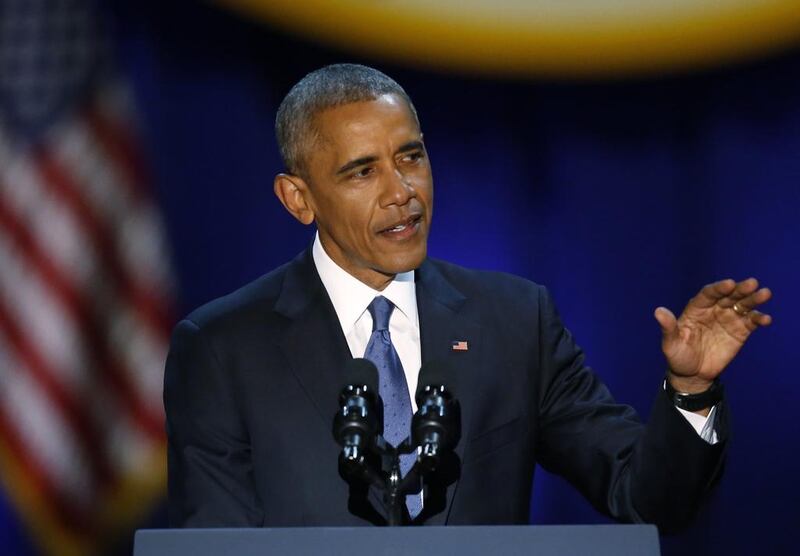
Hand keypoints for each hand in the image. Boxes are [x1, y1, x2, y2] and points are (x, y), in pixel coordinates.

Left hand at [654, 278, 771, 393]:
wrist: (692, 374)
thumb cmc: (678, 356)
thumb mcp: (670, 343)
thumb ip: (668, 327)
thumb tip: (658, 311)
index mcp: (696, 308)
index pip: (708, 294)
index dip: (718, 288)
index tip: (729, 284)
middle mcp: (713, 310)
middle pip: (728, 296)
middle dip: (740, 289)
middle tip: (752, 283)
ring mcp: (728, 319)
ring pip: (742, 305)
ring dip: (753, 299)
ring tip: (765, 294)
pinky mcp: (740, 331)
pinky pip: (751, 322)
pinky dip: (759, 318)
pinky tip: (766, 319)